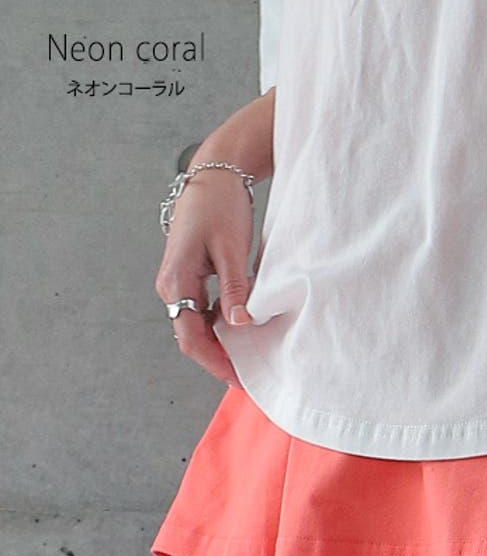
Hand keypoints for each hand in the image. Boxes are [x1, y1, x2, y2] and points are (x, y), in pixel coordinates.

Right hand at [155, 169, 255, 386]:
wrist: (212, 177)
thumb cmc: (220, 206)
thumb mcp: (231, 249)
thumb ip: (235, 289)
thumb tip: (239, 324)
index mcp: (176, 281)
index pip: (190, 337)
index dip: (215, 362)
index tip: (237, 378)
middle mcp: (171, 286)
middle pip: (191, 337)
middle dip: (217, 360)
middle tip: (246, 377)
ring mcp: (178, 283)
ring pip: (195, 327)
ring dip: (219, 345)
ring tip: (246, 361)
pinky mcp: (189, 278)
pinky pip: (200, 312)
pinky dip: (218, 327)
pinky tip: (240, 333)